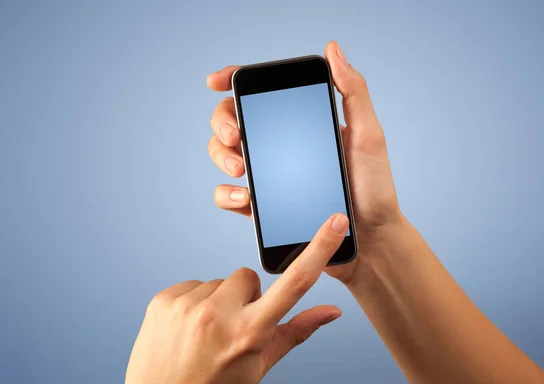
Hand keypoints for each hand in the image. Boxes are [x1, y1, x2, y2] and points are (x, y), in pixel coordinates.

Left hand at [125, 213, 348, 383]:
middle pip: (247, 276)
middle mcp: (218, 315)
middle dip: (246, 296)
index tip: (336, 222)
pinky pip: (192, 285)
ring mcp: (187, 306)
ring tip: (206, 332)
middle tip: (233, 326)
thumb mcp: (260, 366)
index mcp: (250, 333)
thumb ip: (296, 332)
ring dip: (217, 301)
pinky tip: (188, 327)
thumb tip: (332, 311)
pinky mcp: (163, 300)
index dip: (320, 248)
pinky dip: (193, 302)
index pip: (295, 283)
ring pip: (218, 282)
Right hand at [207, 41, 400, 284]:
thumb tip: (332, 48)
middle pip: (231, 120)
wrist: (369, 240)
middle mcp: (278, 145)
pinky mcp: (262, 207)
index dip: (233, 82)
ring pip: (223, 155)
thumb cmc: (374, 188)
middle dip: (222, 122)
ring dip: (221, 156)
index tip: (217, 80)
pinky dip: (226, 194)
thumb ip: (353, 91)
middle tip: (237, 136)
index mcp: (299, 123)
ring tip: (241, 169)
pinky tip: (244, 197)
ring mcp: (267, 176)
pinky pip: (228, 196)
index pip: (260, 94)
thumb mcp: (368, 135)